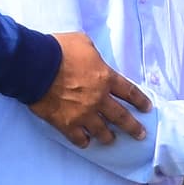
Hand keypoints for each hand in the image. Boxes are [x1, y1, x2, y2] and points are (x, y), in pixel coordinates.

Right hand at [30, 30, 147, 146]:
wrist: (36, 65)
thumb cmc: (59, 49)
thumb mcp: (83, 42)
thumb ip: (93, 54)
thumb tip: (94, 58)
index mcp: (105, 78)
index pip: (129, 91)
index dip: (140, 100)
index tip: (147, 108)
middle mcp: (99, 99)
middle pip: (121, 117)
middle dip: (133, 127)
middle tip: (140, 135)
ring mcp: (83, 114)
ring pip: (102, 131)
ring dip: (108, 137)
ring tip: (111, 140)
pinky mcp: (66, 123)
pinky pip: (79, 138)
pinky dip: (83, 141)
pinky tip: (85, 142)